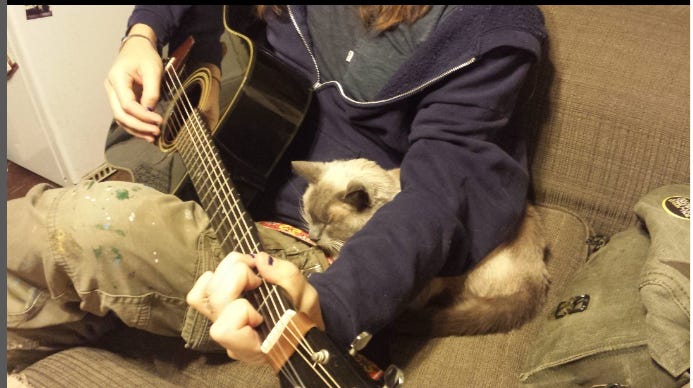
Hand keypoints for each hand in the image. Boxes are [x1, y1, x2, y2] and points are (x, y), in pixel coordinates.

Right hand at [104, 24, 162, 142]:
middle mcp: (111, 88)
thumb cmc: (145, 56)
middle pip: (120, 115)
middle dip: (138, 126)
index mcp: (116, 78)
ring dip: (136, 130)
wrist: (137, 48)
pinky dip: (135, 125)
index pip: (127, 104)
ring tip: (152, 137)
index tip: (159, 120)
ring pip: (121, 118)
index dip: (142, 115)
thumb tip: (150, 109)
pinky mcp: (120, 99)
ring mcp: (114, 95)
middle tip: (155, 132)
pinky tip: (146, 132)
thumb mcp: (153, 69)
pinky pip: (125, 116)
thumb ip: (152, 90)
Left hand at [186, 252, 323, 363]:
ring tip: (246, 271)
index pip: (225, 330)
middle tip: (258, 274)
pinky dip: (212, 279)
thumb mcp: (307, 297)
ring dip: (225, 273)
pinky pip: (199, 294)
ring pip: (202, 295)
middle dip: (238, 276)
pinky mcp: (215, 312)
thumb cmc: (305, 316)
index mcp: (254, 345)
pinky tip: (232, 276)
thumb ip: (287, 279)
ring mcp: (221, 325)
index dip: (242, 310)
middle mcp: (231, 339)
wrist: (302, 324)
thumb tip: (260, 260)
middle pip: (215, 301)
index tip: (264, 301)